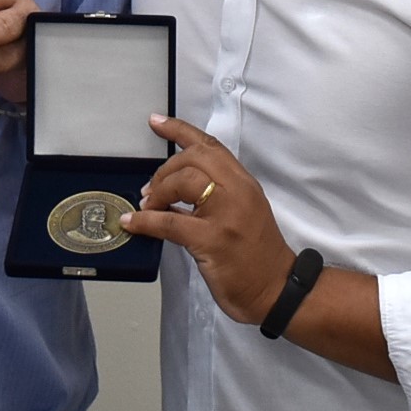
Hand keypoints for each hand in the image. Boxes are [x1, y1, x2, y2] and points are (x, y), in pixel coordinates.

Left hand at [124, 116, 395, 378]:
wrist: (278, 289)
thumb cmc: (257, 255)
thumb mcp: (242, 213)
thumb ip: (215, 195)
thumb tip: (171, 190)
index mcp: (244, 183)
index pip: (211, 146)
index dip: (180, 130)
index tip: (156, 121)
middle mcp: (238, 191)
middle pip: (192, 159)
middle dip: (163, 170)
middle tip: (149, 191)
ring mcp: (226, 215)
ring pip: (182, 183)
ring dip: (156, 192)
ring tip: (146, 206)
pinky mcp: (212, 240)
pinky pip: (169, 222)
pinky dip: (145, 221)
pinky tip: (132, 223)